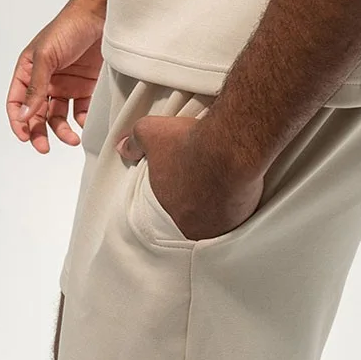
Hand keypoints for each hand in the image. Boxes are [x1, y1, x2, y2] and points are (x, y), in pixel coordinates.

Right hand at [8, 0, 104, 151]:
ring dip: (62, 130)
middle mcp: (45, 80)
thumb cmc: (68, 27)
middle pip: (36, 114)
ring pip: (58, 116)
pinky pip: (80, 109)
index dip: (18, 120)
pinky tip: (85, 124)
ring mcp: (65, 84)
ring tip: (72, 139)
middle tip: (44, 147)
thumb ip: (36, 86)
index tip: (25, 137)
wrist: (100, 15)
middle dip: (38, 132)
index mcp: (28, 71)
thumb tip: (23, 114)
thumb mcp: (46, 56)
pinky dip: (81, 120)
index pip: (16, 101)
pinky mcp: (85, 86)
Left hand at [117, 113, 265, 240]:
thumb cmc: (190, 143)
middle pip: (187, 221)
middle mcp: (189, 225)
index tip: (179, 187)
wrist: (228, 146)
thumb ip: (135, 141)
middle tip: (199, 191)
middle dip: (191, 208)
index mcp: (164, 209)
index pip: (162, 211)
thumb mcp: (152, 132)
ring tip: (218, 192)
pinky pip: (235, 220)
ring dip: (213, 212)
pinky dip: (235, 209)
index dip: (171, 198)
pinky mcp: (238, 222)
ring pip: (212, 224)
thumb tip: (122, 147)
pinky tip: (236, 193)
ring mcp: (215, 227)